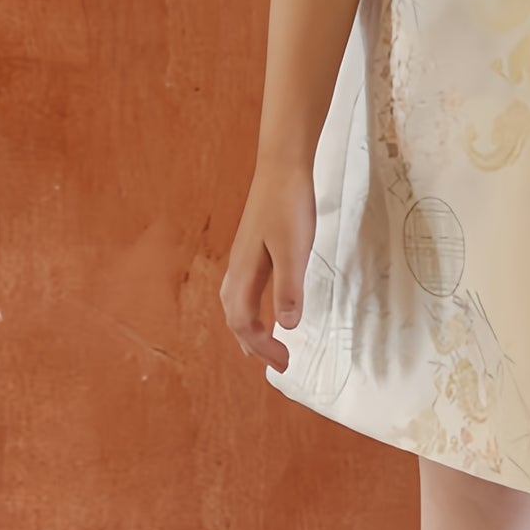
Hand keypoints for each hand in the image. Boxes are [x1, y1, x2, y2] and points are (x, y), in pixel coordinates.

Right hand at [219, 163, 316, 372]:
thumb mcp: (294, 250)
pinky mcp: (252, 248)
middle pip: (235, 318)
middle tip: (278, 363)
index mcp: (245, 273)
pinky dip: (251, 308)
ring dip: (249, 329)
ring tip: (265, 346)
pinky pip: (244, 289)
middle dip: (253, 345)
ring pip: (236, 304)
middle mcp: (237, 269)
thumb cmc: (288, 206)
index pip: (244, 323)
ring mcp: (242, 258)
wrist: (282, 167)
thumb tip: (286, 327)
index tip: (285, 363)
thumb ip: (289, 288)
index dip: (262, 348)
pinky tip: (266, 307)